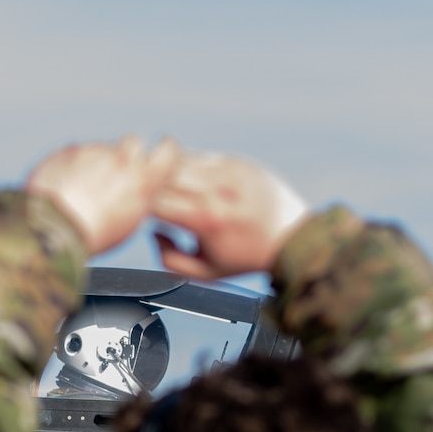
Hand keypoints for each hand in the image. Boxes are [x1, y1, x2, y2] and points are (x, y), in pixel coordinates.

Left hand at [25, 135, 182, 255]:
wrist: (55, 229)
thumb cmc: (95, 234)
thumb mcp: (130, 221)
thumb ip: (138, 196)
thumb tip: (139, 187)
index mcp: (143, 180)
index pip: (168, 150)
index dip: (165, 149)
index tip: (161, 150)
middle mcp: (122, 160)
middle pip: (133, 143)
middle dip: (127, 154)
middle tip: (114, 175)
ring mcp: (94, 151)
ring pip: (101, 150)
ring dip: (96, 163)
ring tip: (83, 189)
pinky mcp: (70, 150)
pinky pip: (76, 153)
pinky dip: (73, 165)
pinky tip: (65, 186)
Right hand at [150, 151, 308, 278]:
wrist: (290, 237)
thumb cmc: (245, 258)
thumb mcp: (205, 274)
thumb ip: (170, 259)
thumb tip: (154, 231)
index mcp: (205, 219)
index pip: (154, 202)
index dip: (141, 209)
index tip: (144, 216)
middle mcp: (215, 191)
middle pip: (162, 177)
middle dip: (151, 189)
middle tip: (149, 200)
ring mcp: (227, 172)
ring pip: (178, 162)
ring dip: (166, 176)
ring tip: (168, 191)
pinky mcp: (235, 162)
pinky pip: (199, 157)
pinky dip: (187, 168)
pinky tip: (190, 183)